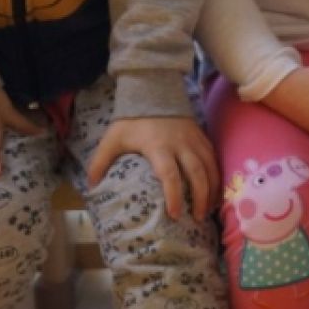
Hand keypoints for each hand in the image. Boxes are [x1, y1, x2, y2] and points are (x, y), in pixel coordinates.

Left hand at [88, 115, 218, 220]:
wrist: (153, 90)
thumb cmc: (132, 120)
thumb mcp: (113, 139)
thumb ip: (100, 162)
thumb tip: (91, 187)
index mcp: (158, 147)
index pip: (169, 174)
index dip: (173, 195)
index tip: (174, 215)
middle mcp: (180, 144)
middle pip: (197, 173)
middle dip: (200, 197)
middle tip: (197, 218)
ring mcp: (193, 140)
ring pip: (210, 166)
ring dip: (213, 189)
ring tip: (209, 209)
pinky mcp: (201, 136)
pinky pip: (214, 158)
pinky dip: (217, 175)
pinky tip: (216, 190)